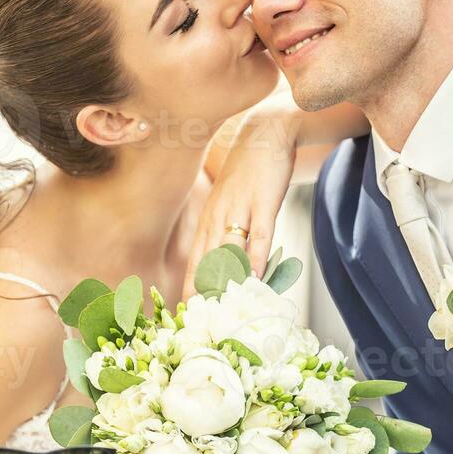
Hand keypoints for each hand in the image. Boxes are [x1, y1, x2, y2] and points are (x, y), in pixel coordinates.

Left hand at [184, 112, 299, 298]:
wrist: (265, 132)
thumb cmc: (249, 170)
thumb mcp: (230, 200)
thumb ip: (229, 228)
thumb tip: (231, 260)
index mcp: (209, 218)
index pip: (196, 261)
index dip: (191, 288)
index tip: (186, 314)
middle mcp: (218, 217)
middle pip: (207, 262)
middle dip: (203, 293)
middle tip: (201, 321)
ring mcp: (240, 209)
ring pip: (229, 252)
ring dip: (227, 281)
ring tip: (225, 310)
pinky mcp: (263, 203)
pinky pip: (259, 236)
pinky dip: (256, 258)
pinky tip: (255, 277)